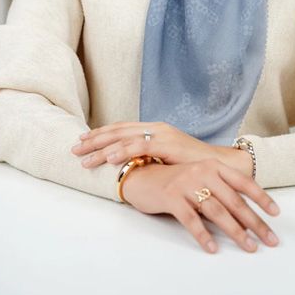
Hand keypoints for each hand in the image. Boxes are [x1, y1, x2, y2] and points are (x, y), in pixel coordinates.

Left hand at [71, 121, 242, 170]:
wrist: (219, 166)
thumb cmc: (192, 165)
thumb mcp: (166, 158)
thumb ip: (149, 156)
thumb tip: (130, 164)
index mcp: (153, 129)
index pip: (121, 129)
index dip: (101, 134)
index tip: (82, 141)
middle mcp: (155, 128)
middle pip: (117, 131)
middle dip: (94, 140)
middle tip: (74, 148)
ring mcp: (161, 134)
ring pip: (124, 139)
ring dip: (102, 149)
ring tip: (84, 157)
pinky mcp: (168, 144)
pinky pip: (140, 147)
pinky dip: (122, 151)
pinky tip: (109, 157)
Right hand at [121, 158, 280, 253]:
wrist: (143, 176)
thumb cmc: (176, 181)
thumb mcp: (200, 178)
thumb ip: (220, 189)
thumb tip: (247, 213)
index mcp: (213, 166)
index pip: (243, 182)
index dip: (261, 198)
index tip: (276, 213)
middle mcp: (202, 171)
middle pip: (234, 200)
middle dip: (254, 222)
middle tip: (269, 239)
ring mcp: (186, 183)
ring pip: (216, 211)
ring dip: (235, 231)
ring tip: (249, 246)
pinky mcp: (171, 197)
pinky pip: (191, 219)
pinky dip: (203, 235)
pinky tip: (213, 247)